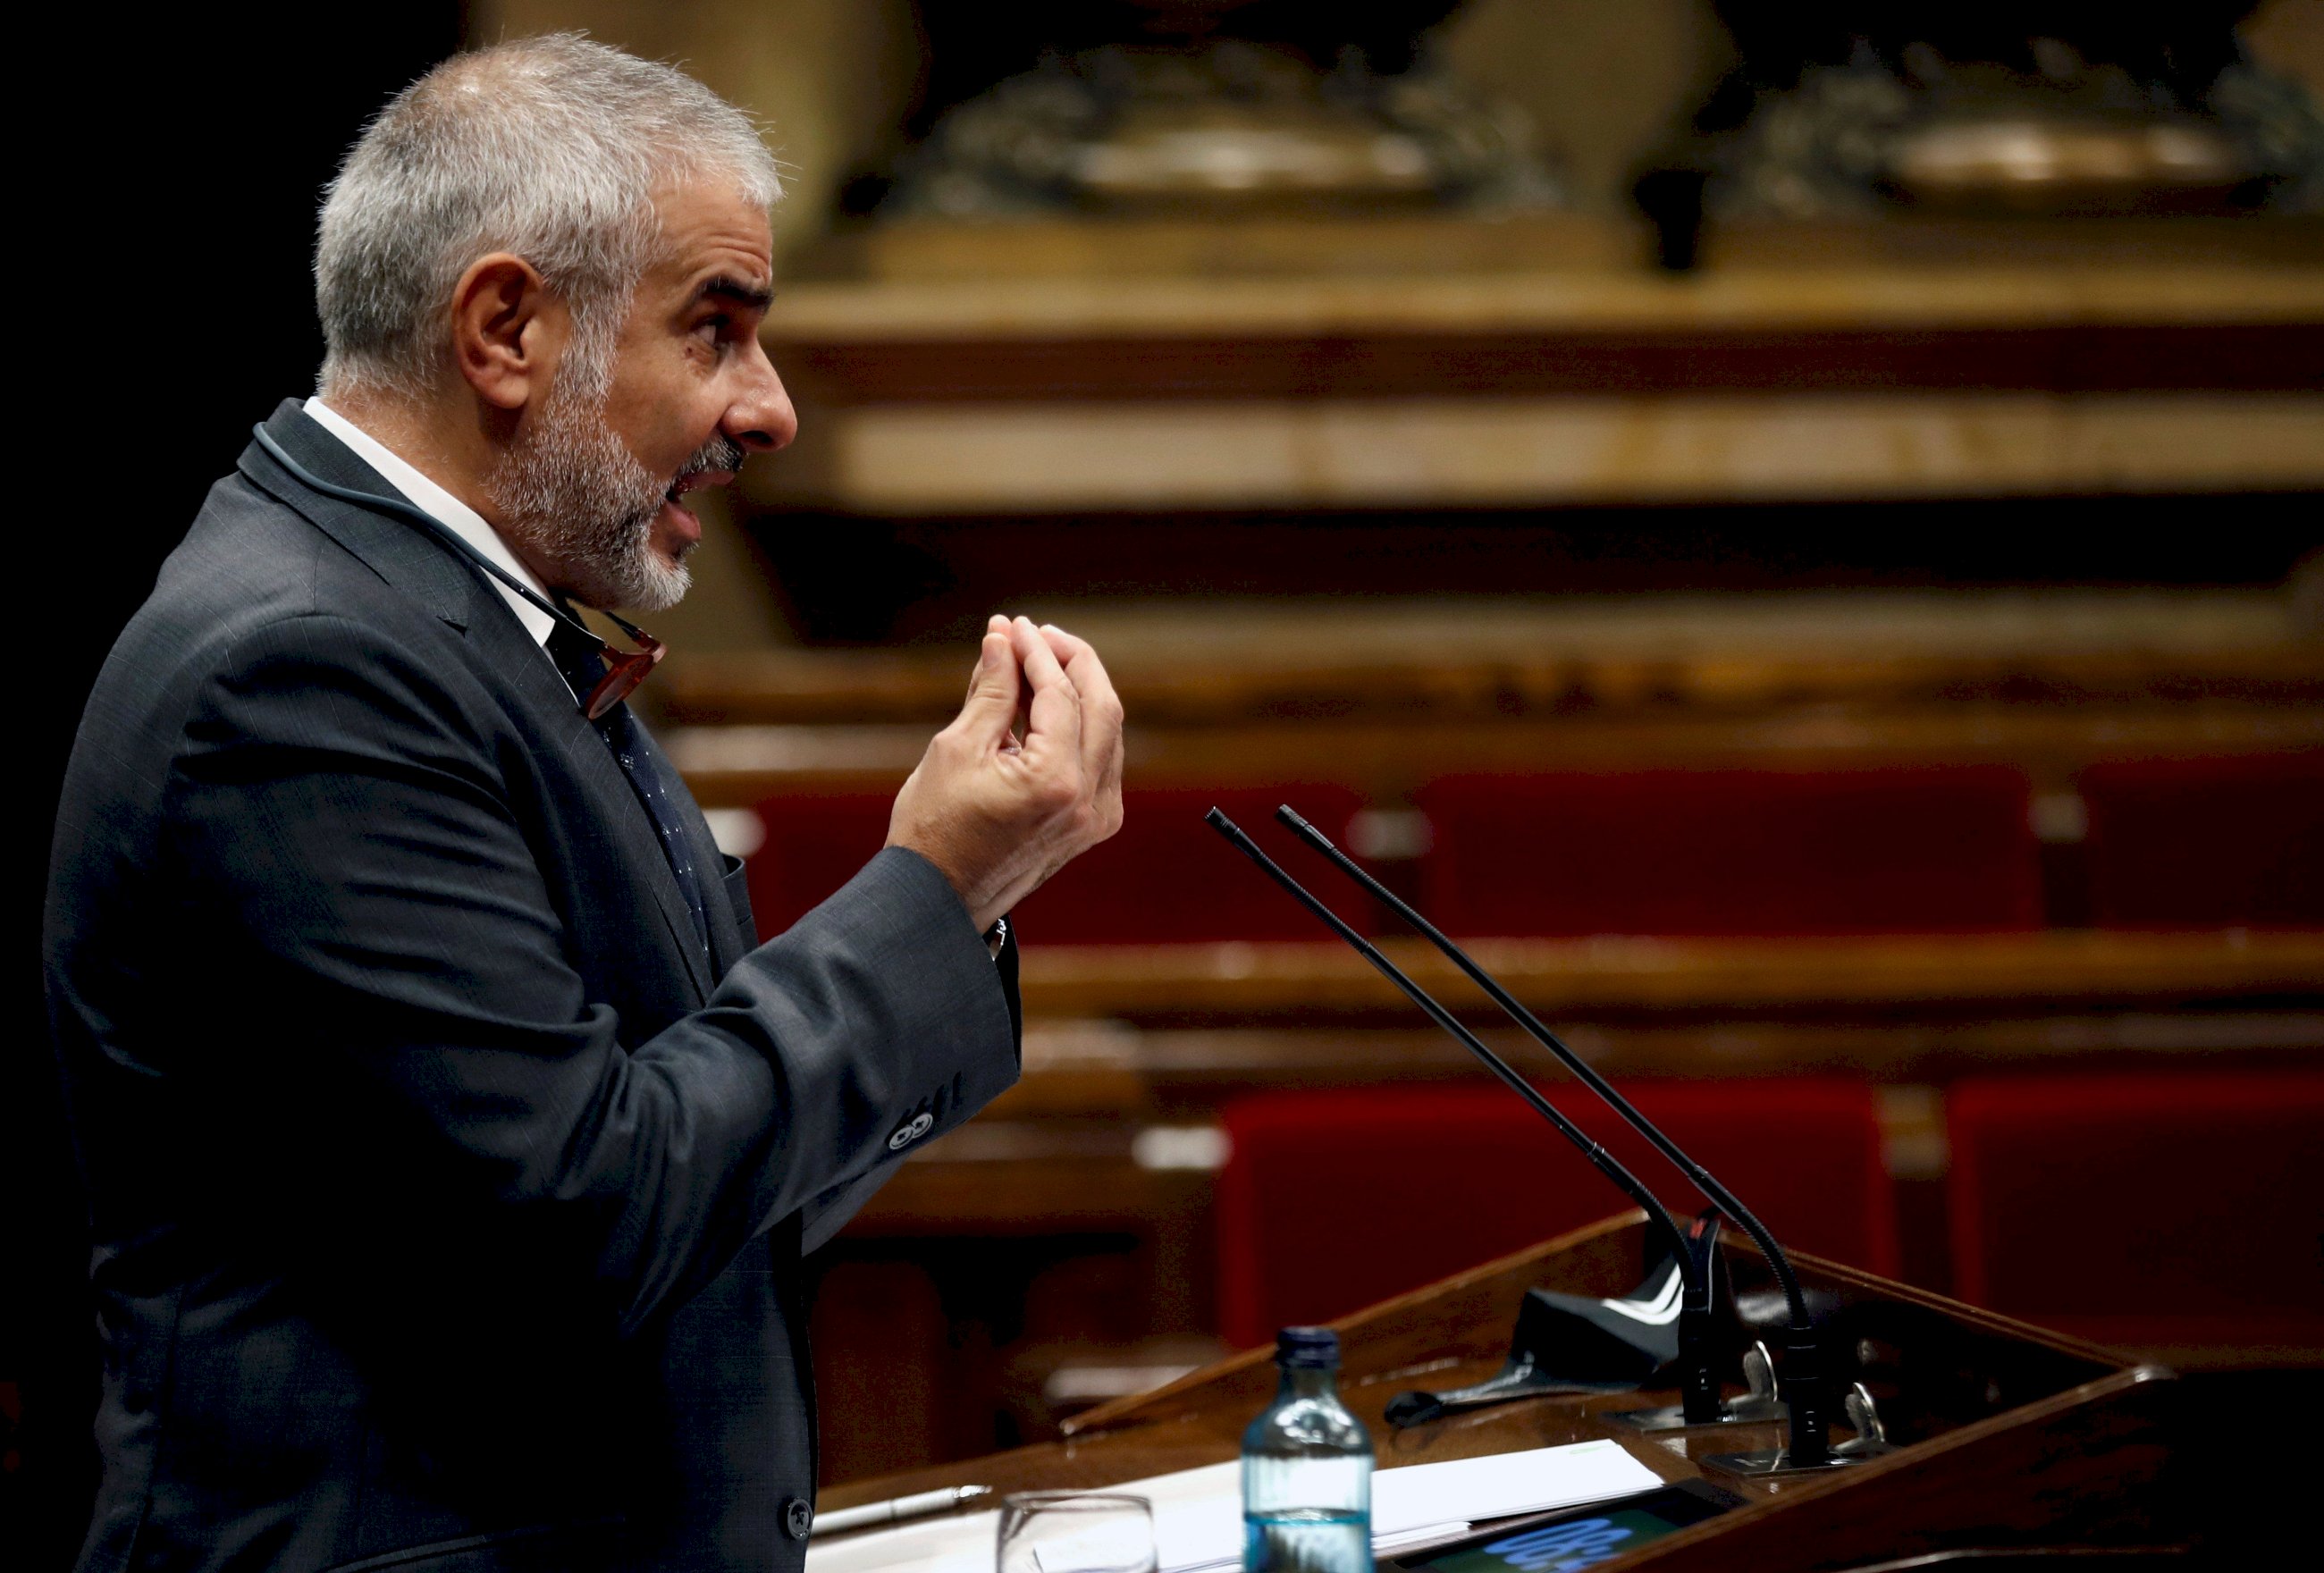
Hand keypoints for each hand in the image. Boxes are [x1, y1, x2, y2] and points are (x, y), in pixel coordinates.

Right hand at [887, 615, 1125, 932]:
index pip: (1062, 695)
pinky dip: (1078, 724)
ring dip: (1076, 690)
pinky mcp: (1092, 825)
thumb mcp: (956, 749)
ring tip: (1032, 662)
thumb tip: (1003, 639)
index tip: (1012, 627)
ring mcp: (1097, 816)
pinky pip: (1099, 758)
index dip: (1037, 653)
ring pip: (1106, 730)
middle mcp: (1089, 800)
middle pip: (1102, 705)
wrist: (938, 902)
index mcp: (1056, 782)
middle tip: (1033, 634)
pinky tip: (1043, 704)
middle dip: (1070, 661)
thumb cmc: (935, 830)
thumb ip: (991, 690)